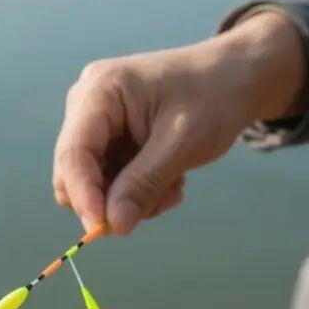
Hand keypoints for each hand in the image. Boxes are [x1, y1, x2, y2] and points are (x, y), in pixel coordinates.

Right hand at [53, 11, 307, 234]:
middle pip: (73, 172)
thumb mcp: (182, 143)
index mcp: (100, 91)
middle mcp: (87, 106)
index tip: (101, 229)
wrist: (235, 79)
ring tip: (173, 188)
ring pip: (93, 185)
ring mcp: (97, 124)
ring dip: (131, 199)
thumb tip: (112, 225)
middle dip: (110, 199)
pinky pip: (110, 184)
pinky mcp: (110, 141)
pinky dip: (139, 193)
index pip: (74, 152)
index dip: (83, 194)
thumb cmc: (214, 98)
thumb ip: (144, 183)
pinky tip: (171, 181)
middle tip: (154, 207)